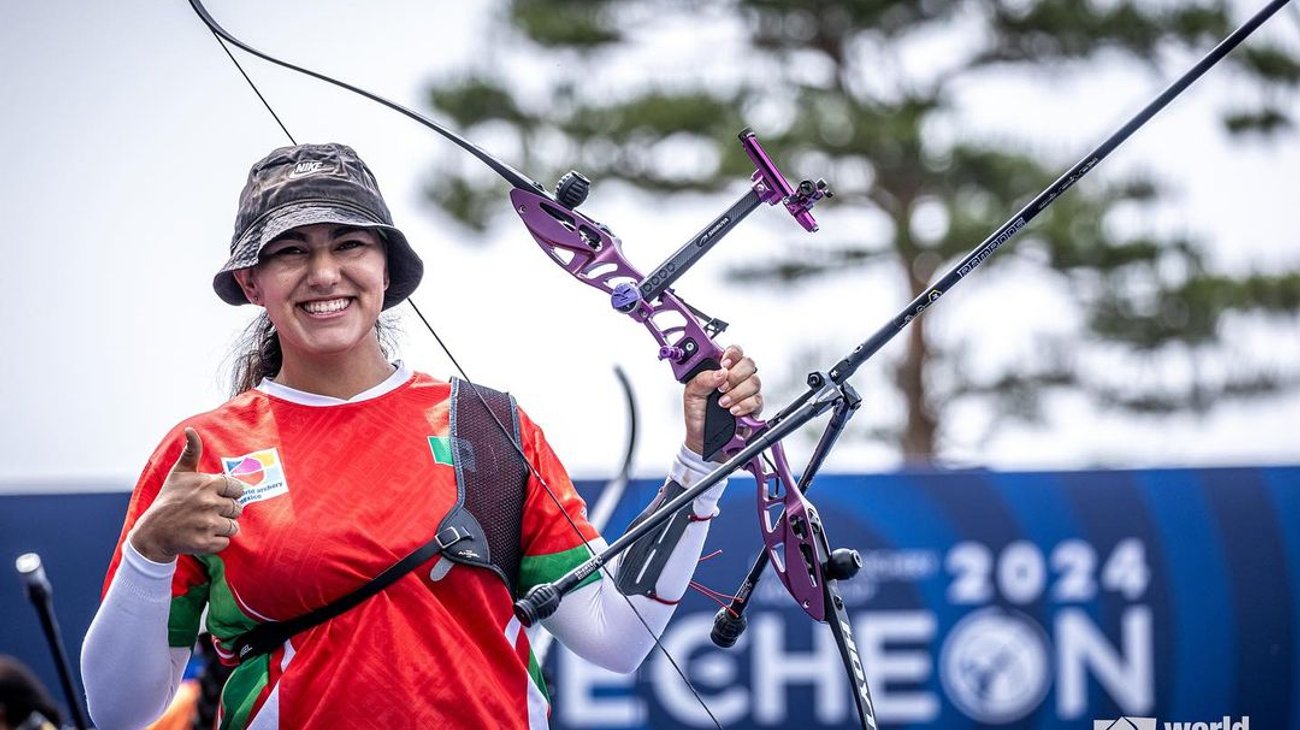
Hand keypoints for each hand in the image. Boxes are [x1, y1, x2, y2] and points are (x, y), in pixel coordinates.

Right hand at [129, 428, 245, 561]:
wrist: (153, 533)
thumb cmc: (169, 500)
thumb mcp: (179, 473)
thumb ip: (192, 451)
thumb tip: (191, 429)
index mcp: (207, 484)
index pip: (237, 488)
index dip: (229, 493)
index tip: (216, 497)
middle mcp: (209, 503)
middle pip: (237, 508)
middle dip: (225, 511)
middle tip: (207, 512)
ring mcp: (207, 523)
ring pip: (233, 526)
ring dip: (222, 527)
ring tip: (203, 524)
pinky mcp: (205, 542)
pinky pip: (225, 541)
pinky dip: (216, 541)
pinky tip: (201, 535)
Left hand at [683, 345, 762, 456]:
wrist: (702, 438)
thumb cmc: (698, 414)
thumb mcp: (691, 393)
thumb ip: (703, 379)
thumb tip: (720, 372)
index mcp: (721, 369)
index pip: (734, 352)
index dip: (732, 354)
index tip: (724, 363)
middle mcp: (737, 378)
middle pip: (748, 363)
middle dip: (735, 375)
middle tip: (722, 388)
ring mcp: (747, 391)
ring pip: (754, 381)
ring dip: (737, 392)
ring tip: (723, 403)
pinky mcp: (754, 407)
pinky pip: (757, 400)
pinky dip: (744, 405)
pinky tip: (733, 411)